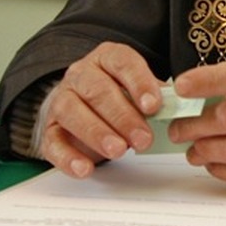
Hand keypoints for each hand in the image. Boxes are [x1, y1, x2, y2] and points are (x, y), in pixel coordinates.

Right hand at [41, 42, 162, 178]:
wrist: (79, 103)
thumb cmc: (117, 94)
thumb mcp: (138, 88)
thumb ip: (155, 95)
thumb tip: (177, 108)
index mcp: (107, 58)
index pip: (123, 63)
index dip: (139, 83)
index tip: (154, 106)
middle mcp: (81, 74)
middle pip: (99, 91)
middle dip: (123, 117)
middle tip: (143, 139)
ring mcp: (61, 99)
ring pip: (73, 112)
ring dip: (97, 133)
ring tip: (119, 151)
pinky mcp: (49, 128)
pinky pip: (53, 141)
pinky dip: (68, 157)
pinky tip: (85, 168)